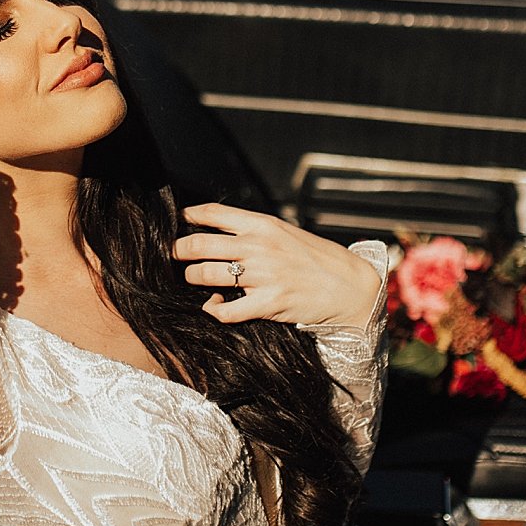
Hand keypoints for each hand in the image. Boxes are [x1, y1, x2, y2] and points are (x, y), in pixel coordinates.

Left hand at [173, 203, 381, 332]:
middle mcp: (259, 246)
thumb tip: (218, 229)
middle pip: (198, 244)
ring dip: (192, 279)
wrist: (351, 286)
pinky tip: (214, 307)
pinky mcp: (269, 303)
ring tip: (194, 280)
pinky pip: (226, 311)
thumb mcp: (285, 233)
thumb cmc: (316, 258)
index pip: (212, 214)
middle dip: (178, 251)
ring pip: (204, 275)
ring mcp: (263, 275)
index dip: (187, 217)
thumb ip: (253, 231)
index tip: (177, 223)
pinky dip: (213, 310)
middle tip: (174, 257)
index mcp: (262, 225)